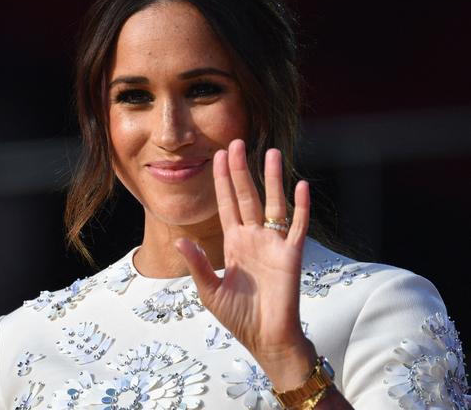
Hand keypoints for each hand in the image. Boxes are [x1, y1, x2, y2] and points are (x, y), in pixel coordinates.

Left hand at [176, 139, 314, 388]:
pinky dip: (300, 207)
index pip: (226, 204)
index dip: (222, 181)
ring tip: (271, 153)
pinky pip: (297, 226)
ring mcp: (272, 244)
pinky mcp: (291, 256)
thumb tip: (180, 241)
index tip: (217, 156)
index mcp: (233, 243)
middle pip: (246, 196)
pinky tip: (300, 186)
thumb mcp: (209, 290)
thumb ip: (197, 264)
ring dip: (272, 179)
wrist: (265, 339)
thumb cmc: (238, 316)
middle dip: (240, 170)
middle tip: (236, 142)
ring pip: (272, 204)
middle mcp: (253, 238)